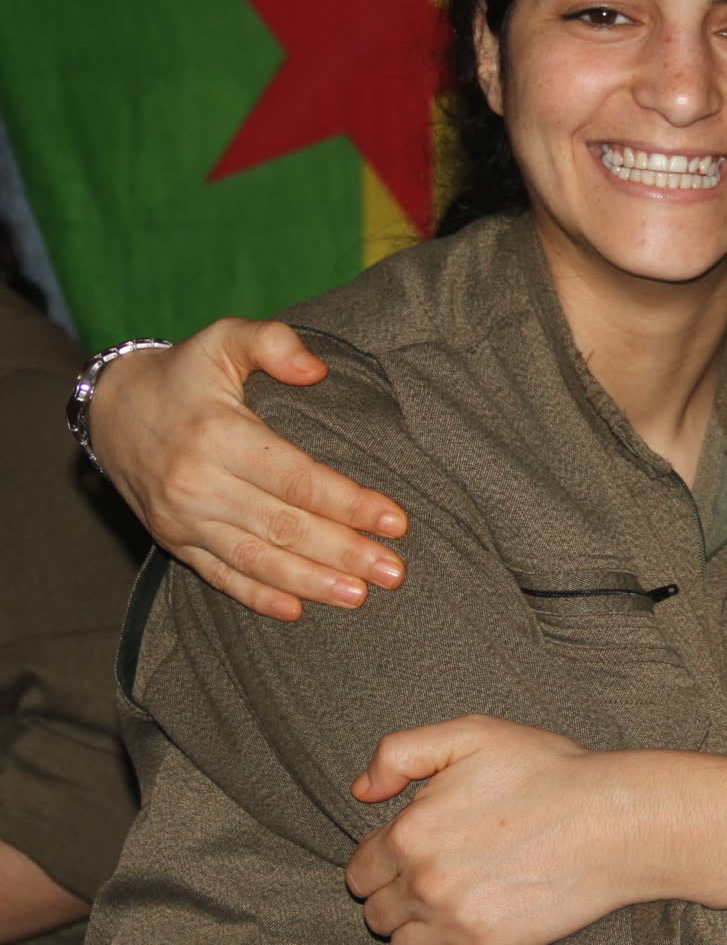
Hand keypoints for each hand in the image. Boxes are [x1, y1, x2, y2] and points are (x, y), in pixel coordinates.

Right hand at [89, 317, 408, 618]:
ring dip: (311, 582)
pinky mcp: (172, 540)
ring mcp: (182, 519)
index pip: (296, 479)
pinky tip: (296, 609)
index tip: (395, 520)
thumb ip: (272, 342)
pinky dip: (257, 596)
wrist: (109, 408)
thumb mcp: (223, 338)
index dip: (348, 503)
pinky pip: (218, 575)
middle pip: (283, 527)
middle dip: (344, 552)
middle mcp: (198, 485)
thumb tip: (317, 370)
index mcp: (219, 436)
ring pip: (255, 560)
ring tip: (359, 595)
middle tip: (393, 571)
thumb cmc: (184, 373)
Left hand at [347, 716, 641, 944]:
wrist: (613, 821)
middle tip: (438, 865)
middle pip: (376, 909)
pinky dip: (444, 940)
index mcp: (413, 833)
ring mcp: (456, 923)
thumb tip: (363, 788)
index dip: (383, 854)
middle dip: (397, 888)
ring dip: (416, 921)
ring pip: (401, 940)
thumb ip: (401, 752)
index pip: (361, 868)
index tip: (411, 846)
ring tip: (454, 891)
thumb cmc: (551, 774)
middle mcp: (426, 885)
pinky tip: (469, 914)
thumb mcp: (473, 734)